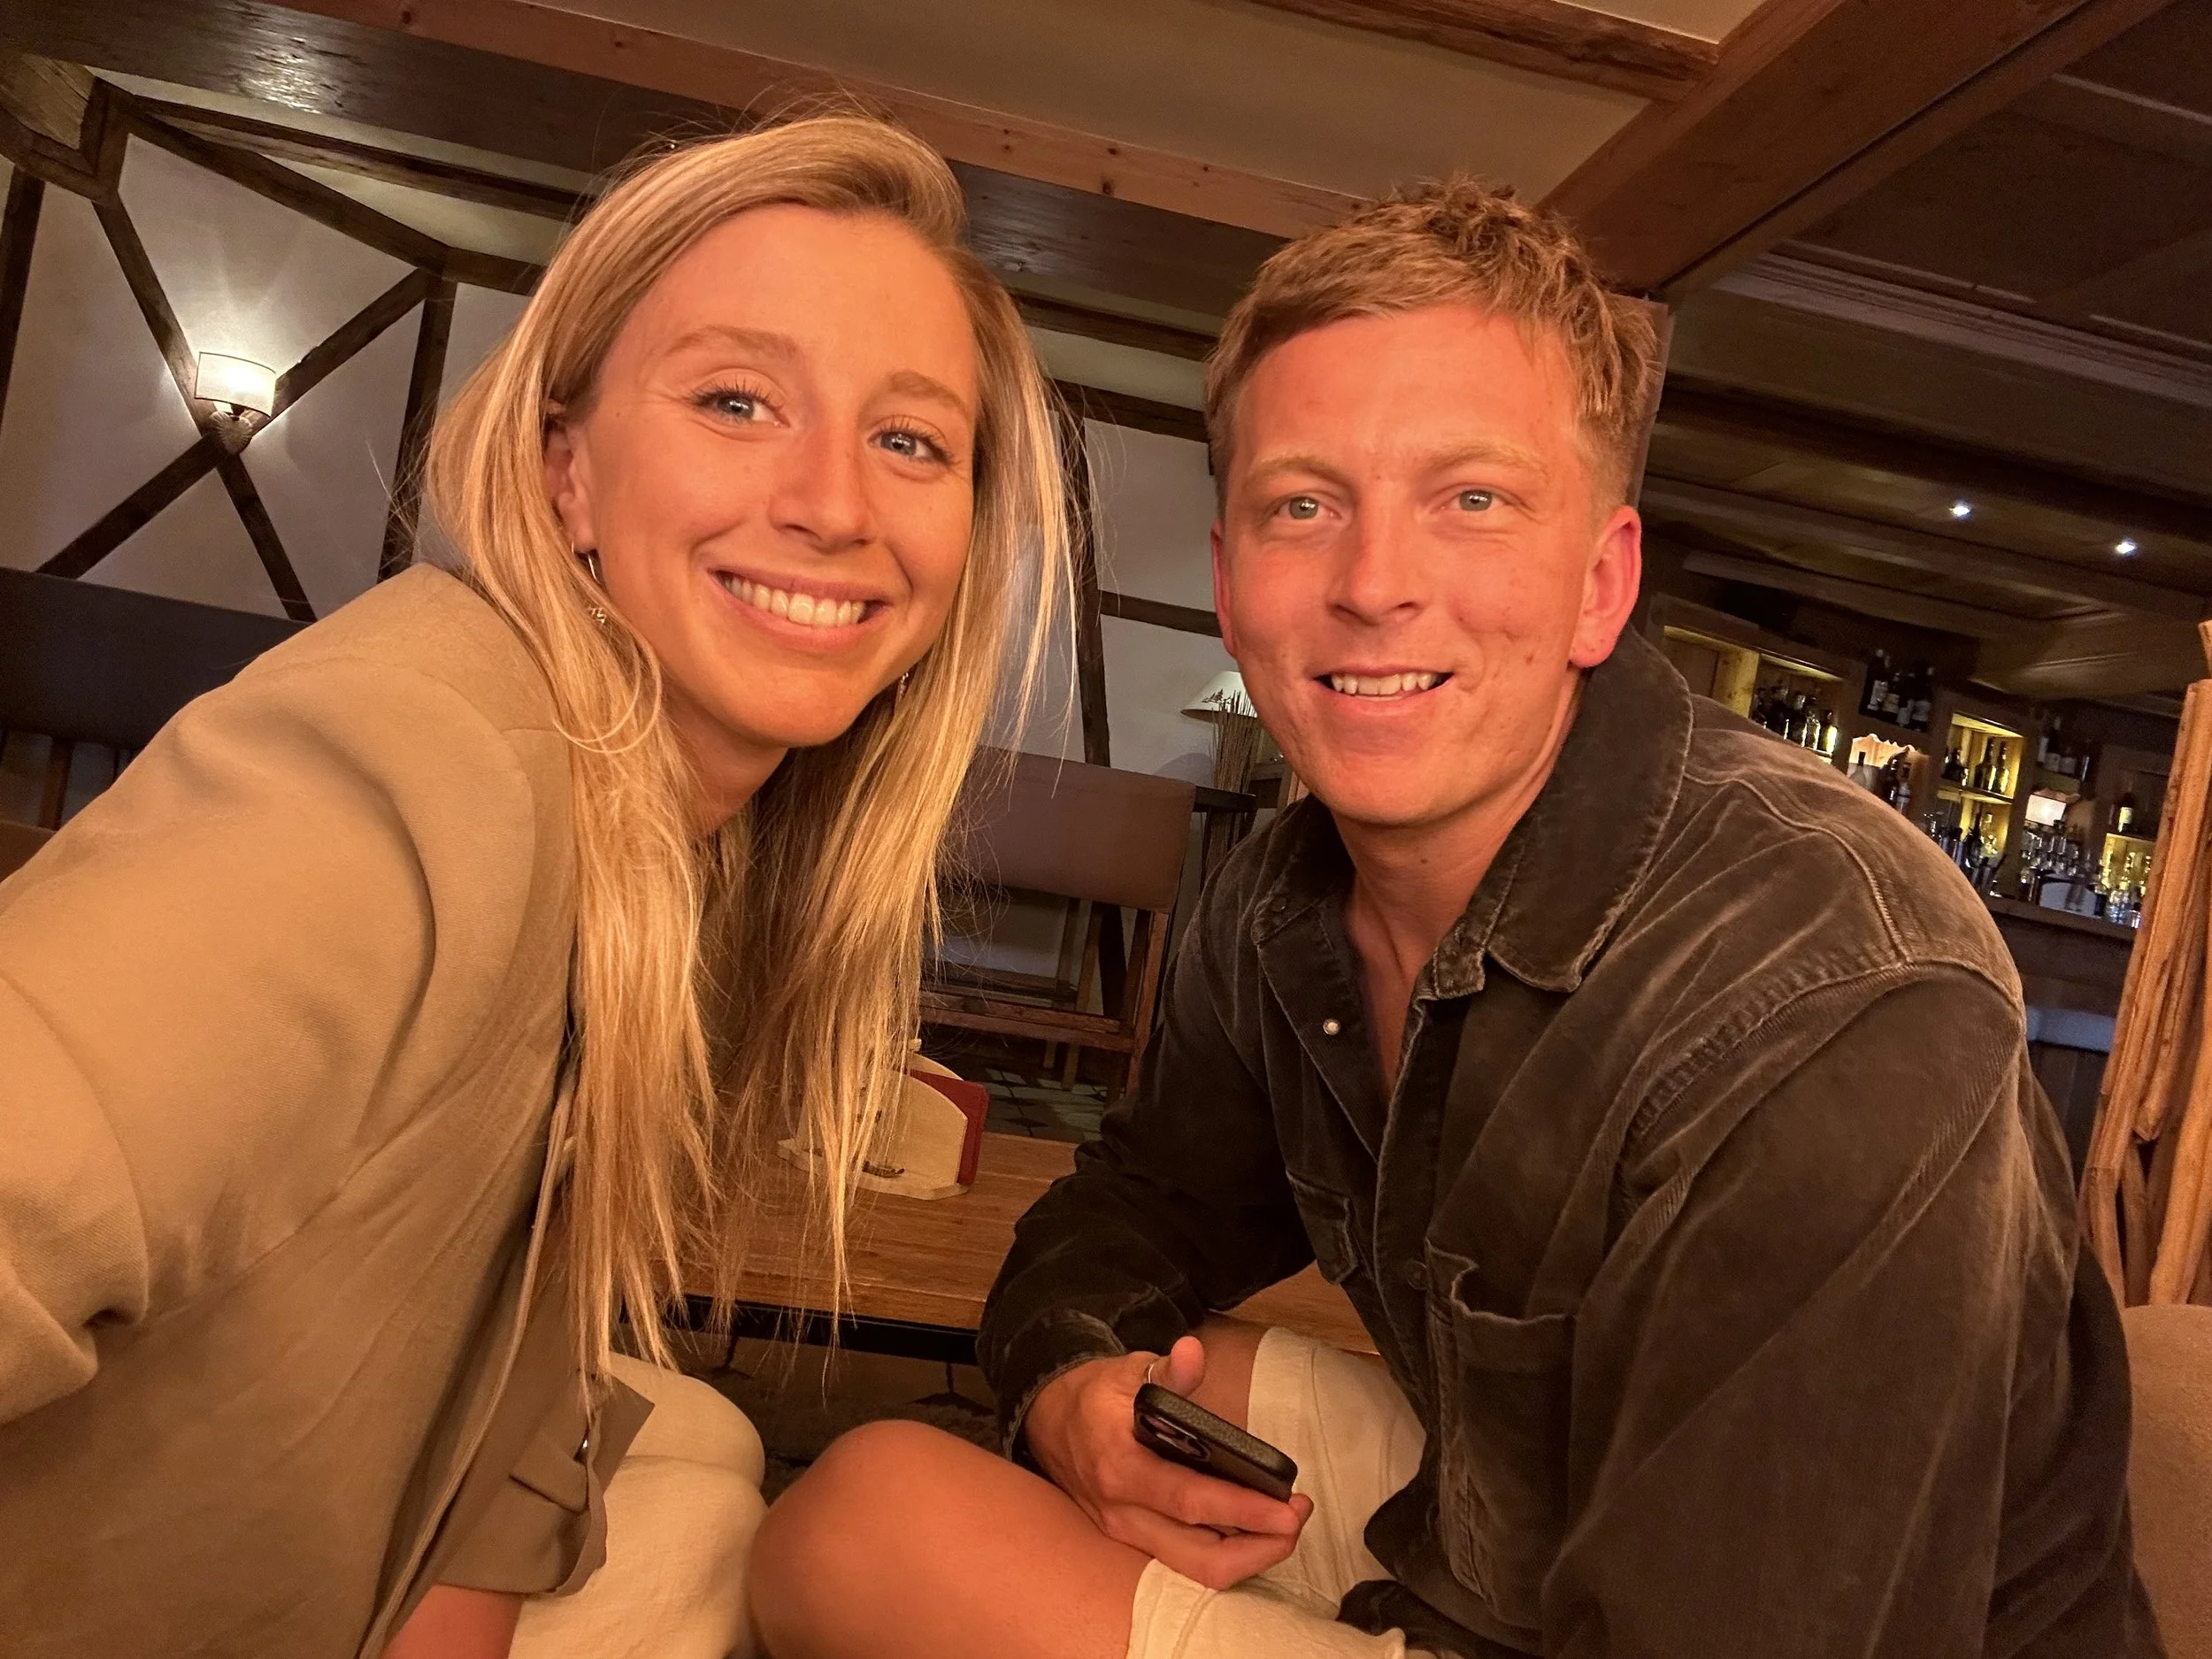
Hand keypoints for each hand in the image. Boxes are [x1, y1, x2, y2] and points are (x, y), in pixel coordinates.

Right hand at [1023, 1333, 1311, 1589]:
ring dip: (1249, 1557)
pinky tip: (1254, 1534)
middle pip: (1200, 1558)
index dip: (1244, 1509)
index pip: (1190, 1500)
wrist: (1046, 1420)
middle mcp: (1123, 1513)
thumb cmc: (1095, 1396)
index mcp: (1121, 1468)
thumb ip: (1167, 1372)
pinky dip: (1226, 1556)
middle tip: (1296, 1520)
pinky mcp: (1133, 1544)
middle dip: (1260, 1547)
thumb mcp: (1128, 1372)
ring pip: (1196, 1571)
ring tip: (1284, 1527)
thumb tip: (1192, 1353)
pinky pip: (1186, 1564)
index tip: (1288, 1508)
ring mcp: (1126, 1535)